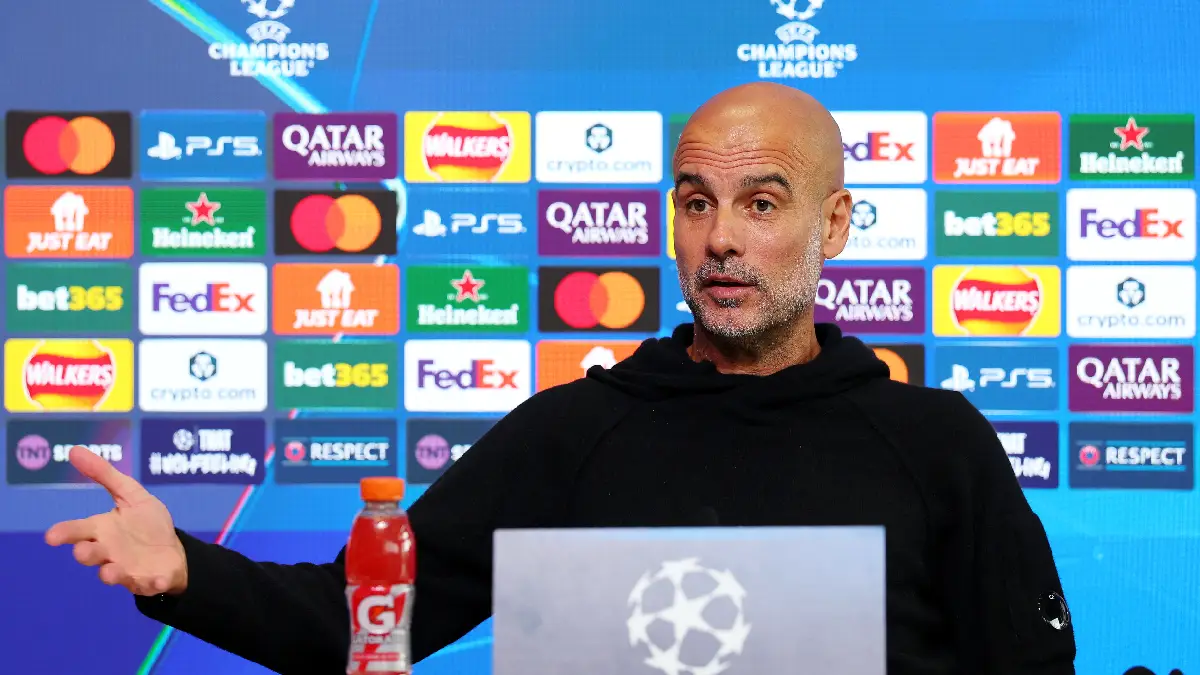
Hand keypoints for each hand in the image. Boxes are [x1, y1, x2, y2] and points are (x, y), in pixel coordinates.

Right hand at [44, 446, 187, 595]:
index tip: (52, 536)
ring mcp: (127, 569)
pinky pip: (149, 584)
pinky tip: (157, 580)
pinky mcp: (149, 580)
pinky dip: (152, 583)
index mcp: (102, 530)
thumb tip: (75, 450)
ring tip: (110, 571)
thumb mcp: (130, 495)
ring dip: (110, 573)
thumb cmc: (146, 524)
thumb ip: (104, 475)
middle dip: (86, 553)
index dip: (64, 533)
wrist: (174, 552)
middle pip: (90, 554)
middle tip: (84, 550)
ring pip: (112, 573)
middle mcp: (109, 552)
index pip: (78, 530)